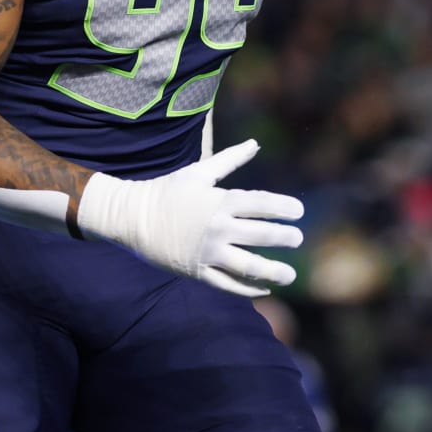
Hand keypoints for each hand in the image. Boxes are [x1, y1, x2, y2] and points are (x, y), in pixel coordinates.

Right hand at [77, 140, 303, 296]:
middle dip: (285, 238)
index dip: (284, 208)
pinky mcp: (197, 271)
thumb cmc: (167, 191)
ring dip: (274, 271)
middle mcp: (217, 228)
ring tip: (291, 274)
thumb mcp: (198, 172)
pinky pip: (228, 284)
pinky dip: (248, 288)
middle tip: (298, 239)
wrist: (132, 217)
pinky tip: (264, 288)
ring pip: (248, 265)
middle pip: (261, 235)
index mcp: (219, 201)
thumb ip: (230, 159)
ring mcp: (207, 253)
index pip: (261, 204)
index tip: (299, 212)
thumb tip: (255, 143)